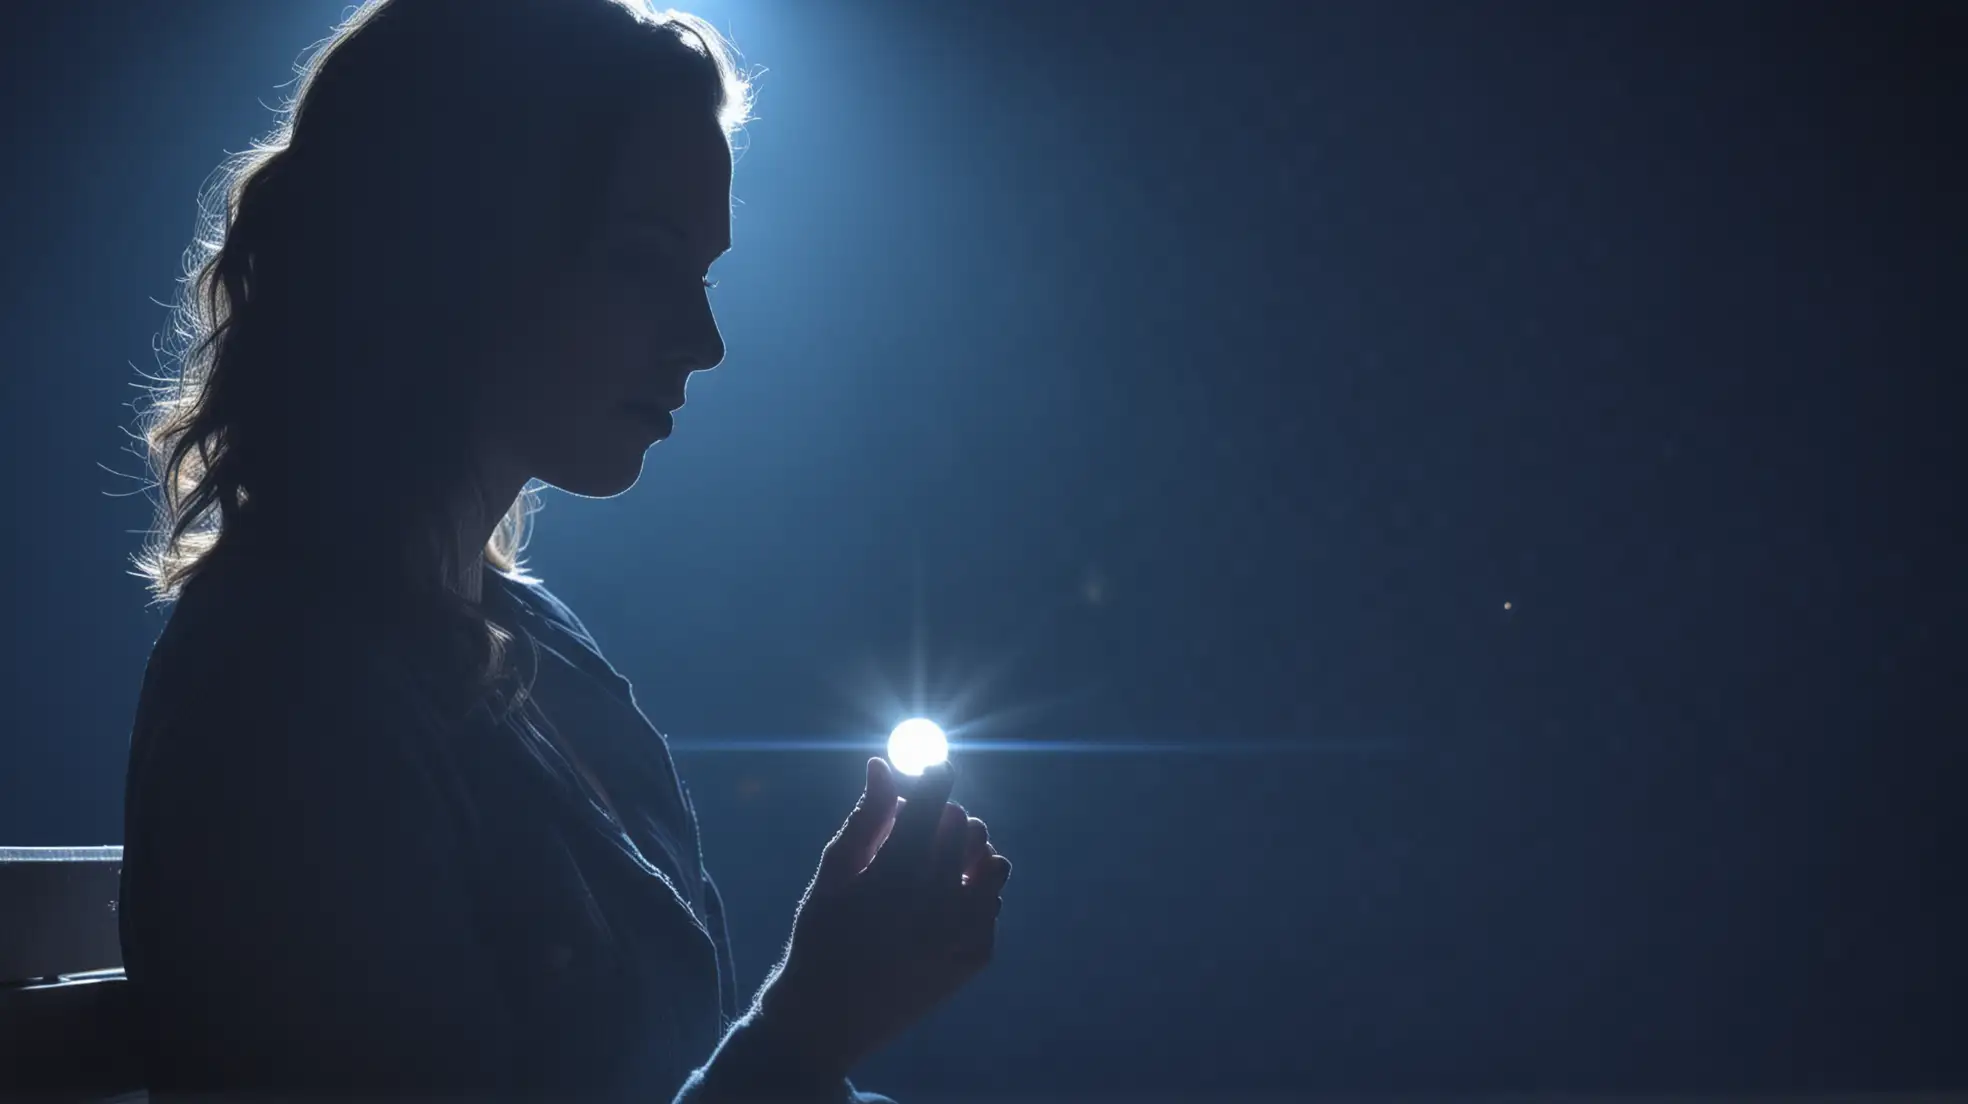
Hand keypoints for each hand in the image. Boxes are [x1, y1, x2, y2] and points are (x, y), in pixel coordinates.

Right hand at [755, 757, 1011, 1076]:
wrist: (828, 1022)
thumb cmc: (821, 937)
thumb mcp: (834, 874)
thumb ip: (867, 817)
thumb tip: (885, 764)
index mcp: (896, 875)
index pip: (935, 800)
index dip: (934, 773)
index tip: (931, 766)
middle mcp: (938, 902)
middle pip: (965, 824)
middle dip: (941, 817)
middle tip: (913, 834)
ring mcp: (963, 933)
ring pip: (992, 860)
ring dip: (966, 853)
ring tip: (932, 869)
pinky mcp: (977, 958)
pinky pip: (991, 901)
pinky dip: (970, 893)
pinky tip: (935, 911)